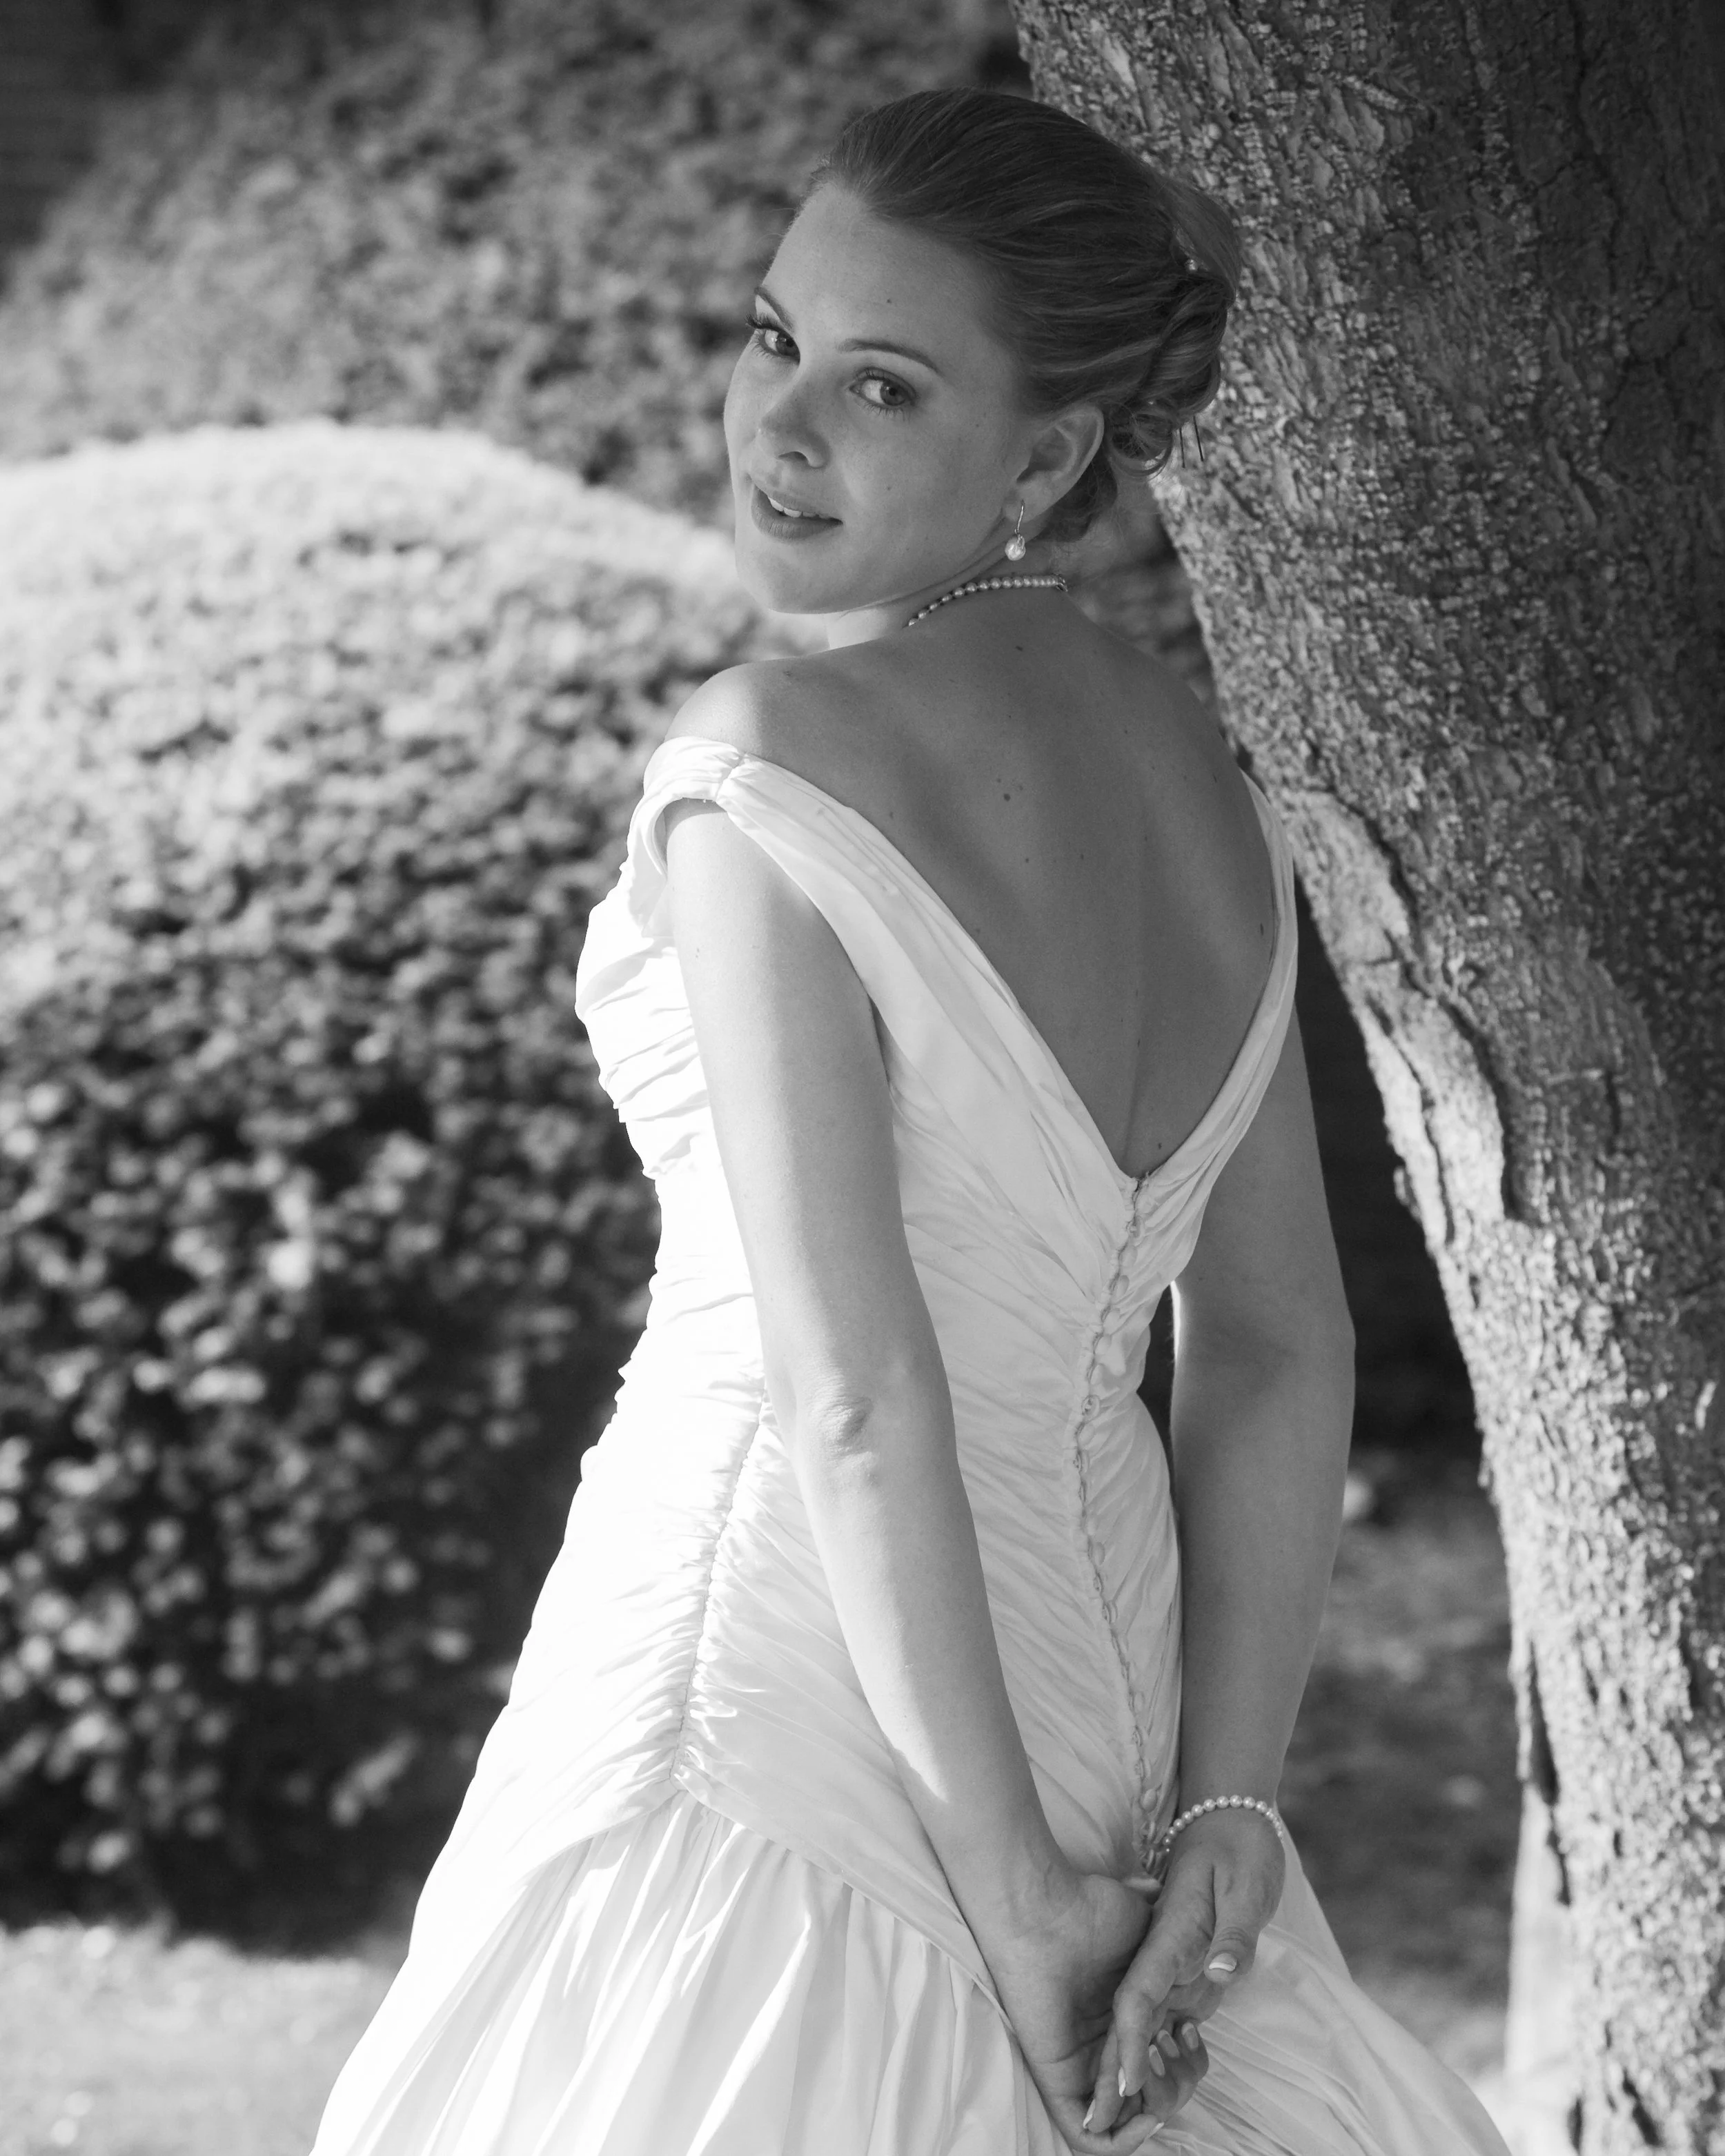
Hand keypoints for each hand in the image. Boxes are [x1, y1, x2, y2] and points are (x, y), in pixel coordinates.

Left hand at [978, 1866, 1203, 2151]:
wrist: (1046, 1908)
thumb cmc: (1092, 1909)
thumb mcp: (1146, 1933)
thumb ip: (1172, 1956)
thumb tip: (1206, 1961)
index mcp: (1120, 2023)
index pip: (1159, 2071)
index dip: (1186, 2064)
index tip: (1192, 2030)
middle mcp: (1099, 2051)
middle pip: (1149, 2102)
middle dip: (1179, 2086)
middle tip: (1178, 2042)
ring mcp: (1077, 2068)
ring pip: (1125, 2124)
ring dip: (1160, 2106)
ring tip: (1163, 2059)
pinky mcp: (1056, 2080)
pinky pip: (1091, 2141)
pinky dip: (1123, 2140)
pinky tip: (1148, 2111)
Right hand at [1081, 1809, 1285, 2136]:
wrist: (1231, 1817)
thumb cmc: (1239, 1847)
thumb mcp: (1245, 1883)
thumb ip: (1234, 1933)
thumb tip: (1220, 1973)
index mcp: (1168, 1936)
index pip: (1137, 1999)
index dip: (1129, 2046)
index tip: (1125, 2087)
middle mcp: (1159, 1956)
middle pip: (1130, 2023)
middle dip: (1123, 2074)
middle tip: (1122, 2121)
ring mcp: (1167, 1964)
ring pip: (1143, 2026)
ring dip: (1143, 2068)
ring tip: (1161, 2097)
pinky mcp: (1181, 1966)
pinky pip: (1162, 2016)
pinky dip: (1160, 2050)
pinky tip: (1178, 2065)